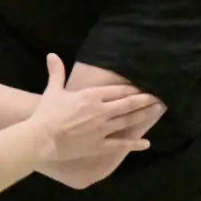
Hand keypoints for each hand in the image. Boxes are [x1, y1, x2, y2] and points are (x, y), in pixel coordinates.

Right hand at [27, 55, 162, 162]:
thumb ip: (56, 72)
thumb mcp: (53, 90)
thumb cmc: (47, 113)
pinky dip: (135, 144)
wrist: (42, 138)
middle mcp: (101, 111)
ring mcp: (103, 129)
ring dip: (144, 116)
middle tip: (158, 97)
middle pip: (129, 104)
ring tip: (156, 111)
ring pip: (128, 121)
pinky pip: (121, 144)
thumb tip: (52, 55)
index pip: (118, 91)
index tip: (143, 87)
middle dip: (145, 100)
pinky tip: (146, 143)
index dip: (132, 89)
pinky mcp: (100, 146)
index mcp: (92, 96)